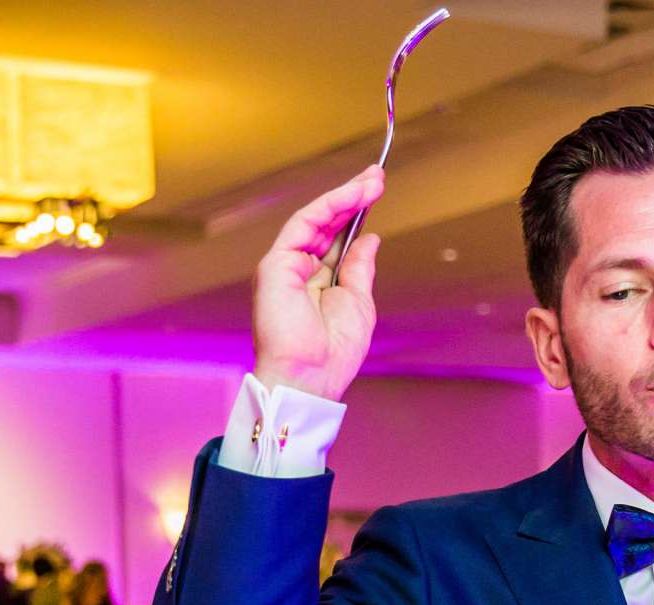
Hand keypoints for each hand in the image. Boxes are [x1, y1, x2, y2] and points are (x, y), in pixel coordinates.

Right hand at [250, 165, 385, 402]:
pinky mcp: (275, 265)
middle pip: (325, 224)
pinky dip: (329, 206)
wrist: (310, 379)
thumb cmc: (331, 354)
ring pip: (314, 219)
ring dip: (344, 197)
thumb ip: (359, 268)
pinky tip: (353, 196)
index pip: (336, 239)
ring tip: (371, 182)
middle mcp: (298, 271)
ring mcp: (285, 266)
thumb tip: (369, 238)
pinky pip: (303, 225)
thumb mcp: (358, 302)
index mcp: (317, 283)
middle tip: (377, 177)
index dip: (355, 214)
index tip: (376, 193)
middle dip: (352, 198)